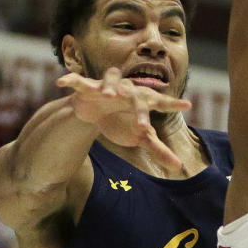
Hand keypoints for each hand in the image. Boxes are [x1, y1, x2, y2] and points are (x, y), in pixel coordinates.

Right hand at [57, 69, 189, 173]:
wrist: (98, 110)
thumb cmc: (124, 121)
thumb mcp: (140, 137)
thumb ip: (158, 150)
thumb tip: (179, 167)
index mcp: (142, 100)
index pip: (160, 102)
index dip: (172, 104)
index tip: (188, 106)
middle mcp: (127, 90)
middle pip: (136, 97)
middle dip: (139, 111)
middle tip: (143, 128)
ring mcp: (107, 86)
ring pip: (110, 80)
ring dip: (109, 86)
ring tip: (108, 96)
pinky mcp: (88, 87)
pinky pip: (80, 82)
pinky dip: (71, 81)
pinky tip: (59, 84)